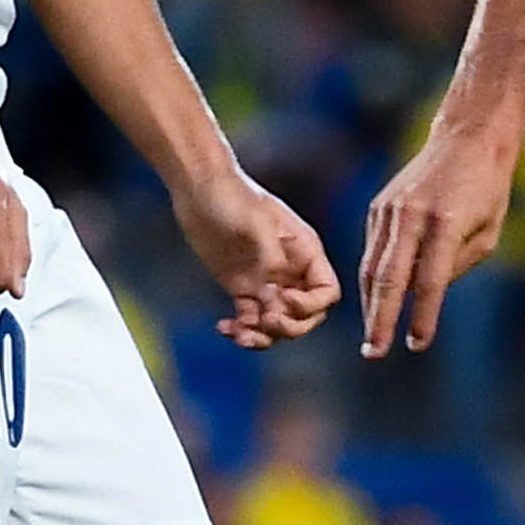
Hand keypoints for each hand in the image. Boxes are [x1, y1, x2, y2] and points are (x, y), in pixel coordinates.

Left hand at [179, 168, 339, 347]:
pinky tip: (224, 327)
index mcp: (304, 252)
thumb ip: (270, 257)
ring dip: (263, 336)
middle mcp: (290, 270)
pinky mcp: (242, 288)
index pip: (326, 292)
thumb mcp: (256, 222)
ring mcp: (266, 281)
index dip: (311, 305)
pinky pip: (250, 320)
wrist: (198, 188)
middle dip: (289, 326)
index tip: (283, 299)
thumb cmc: (232, 196)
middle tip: (265, 320)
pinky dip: (241, 331)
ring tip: (241, 333)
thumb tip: (277, 294)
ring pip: (277, 323)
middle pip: (305, 315)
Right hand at [357, 113, 516, 355]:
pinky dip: (373, 280)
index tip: (416, 344)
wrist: (466, 139)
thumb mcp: (487, 234)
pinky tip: (375, 303)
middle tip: (375, 352)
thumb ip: (456, 267)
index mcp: (445, 223)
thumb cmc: (487, 190)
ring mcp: (390, 210)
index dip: (422, 316)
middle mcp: (411, 216)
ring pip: (372, 267)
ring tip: (372, 337)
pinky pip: (373, 251)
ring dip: (370, 305)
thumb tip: (424, 296)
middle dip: (380, 319)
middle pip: (389, 278)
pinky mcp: (379, 207)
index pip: (429, 282)